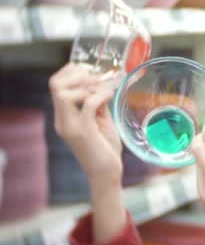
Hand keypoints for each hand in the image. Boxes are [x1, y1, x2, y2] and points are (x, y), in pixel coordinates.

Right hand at [49, 63, 122, 185]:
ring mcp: (70, 126)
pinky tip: (110, 96)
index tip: (91, 72)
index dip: (71, 71)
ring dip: (86, 84)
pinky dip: (100, 95)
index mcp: (64, 116)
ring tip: (103, 88)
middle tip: (97, 78)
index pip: (55, 84)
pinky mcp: (83, 132)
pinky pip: (87, 104)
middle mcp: (62, 120)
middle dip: (77, 74)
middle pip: (55, 84)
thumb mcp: (100, 120)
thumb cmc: (104, 148)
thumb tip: (101, 85)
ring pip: (63, 93)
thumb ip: (97, 104)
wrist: (106, 173)